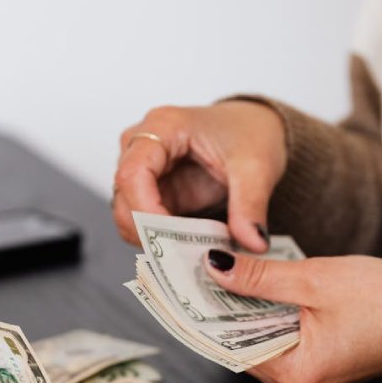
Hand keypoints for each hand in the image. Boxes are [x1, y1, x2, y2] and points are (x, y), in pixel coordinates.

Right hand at [112, 101, 286, 252]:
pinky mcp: (154, 193)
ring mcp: (145, 171)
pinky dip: (162, 241)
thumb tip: (252, 241)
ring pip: (128, 215)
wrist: (257, 129)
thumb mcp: (257, 167)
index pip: (132, 173)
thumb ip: (251, 205)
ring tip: (191, 253)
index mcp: (163, 126)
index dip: (145, 210)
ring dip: (154, 239)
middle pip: (123, 197)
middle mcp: (143, 146)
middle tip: (184, 256)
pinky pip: (144, 223)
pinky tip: (189, 248)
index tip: (170, 238)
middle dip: (148, 232)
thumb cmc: (250, 132)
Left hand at [203, 250, 381, 382]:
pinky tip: (260, 282)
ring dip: (244, 305)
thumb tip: (217, 268)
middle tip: (198, 265)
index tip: (180, 282)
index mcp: (294, 374)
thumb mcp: (317, 279)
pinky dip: (267, 310)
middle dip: (220, 304)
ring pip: (257, 337)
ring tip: (226, 267)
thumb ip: (260, 277)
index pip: (227, 344)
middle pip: (239, 342)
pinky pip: (278, 336)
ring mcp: (307, 375)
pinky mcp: (317, 360)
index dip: (202, 310)